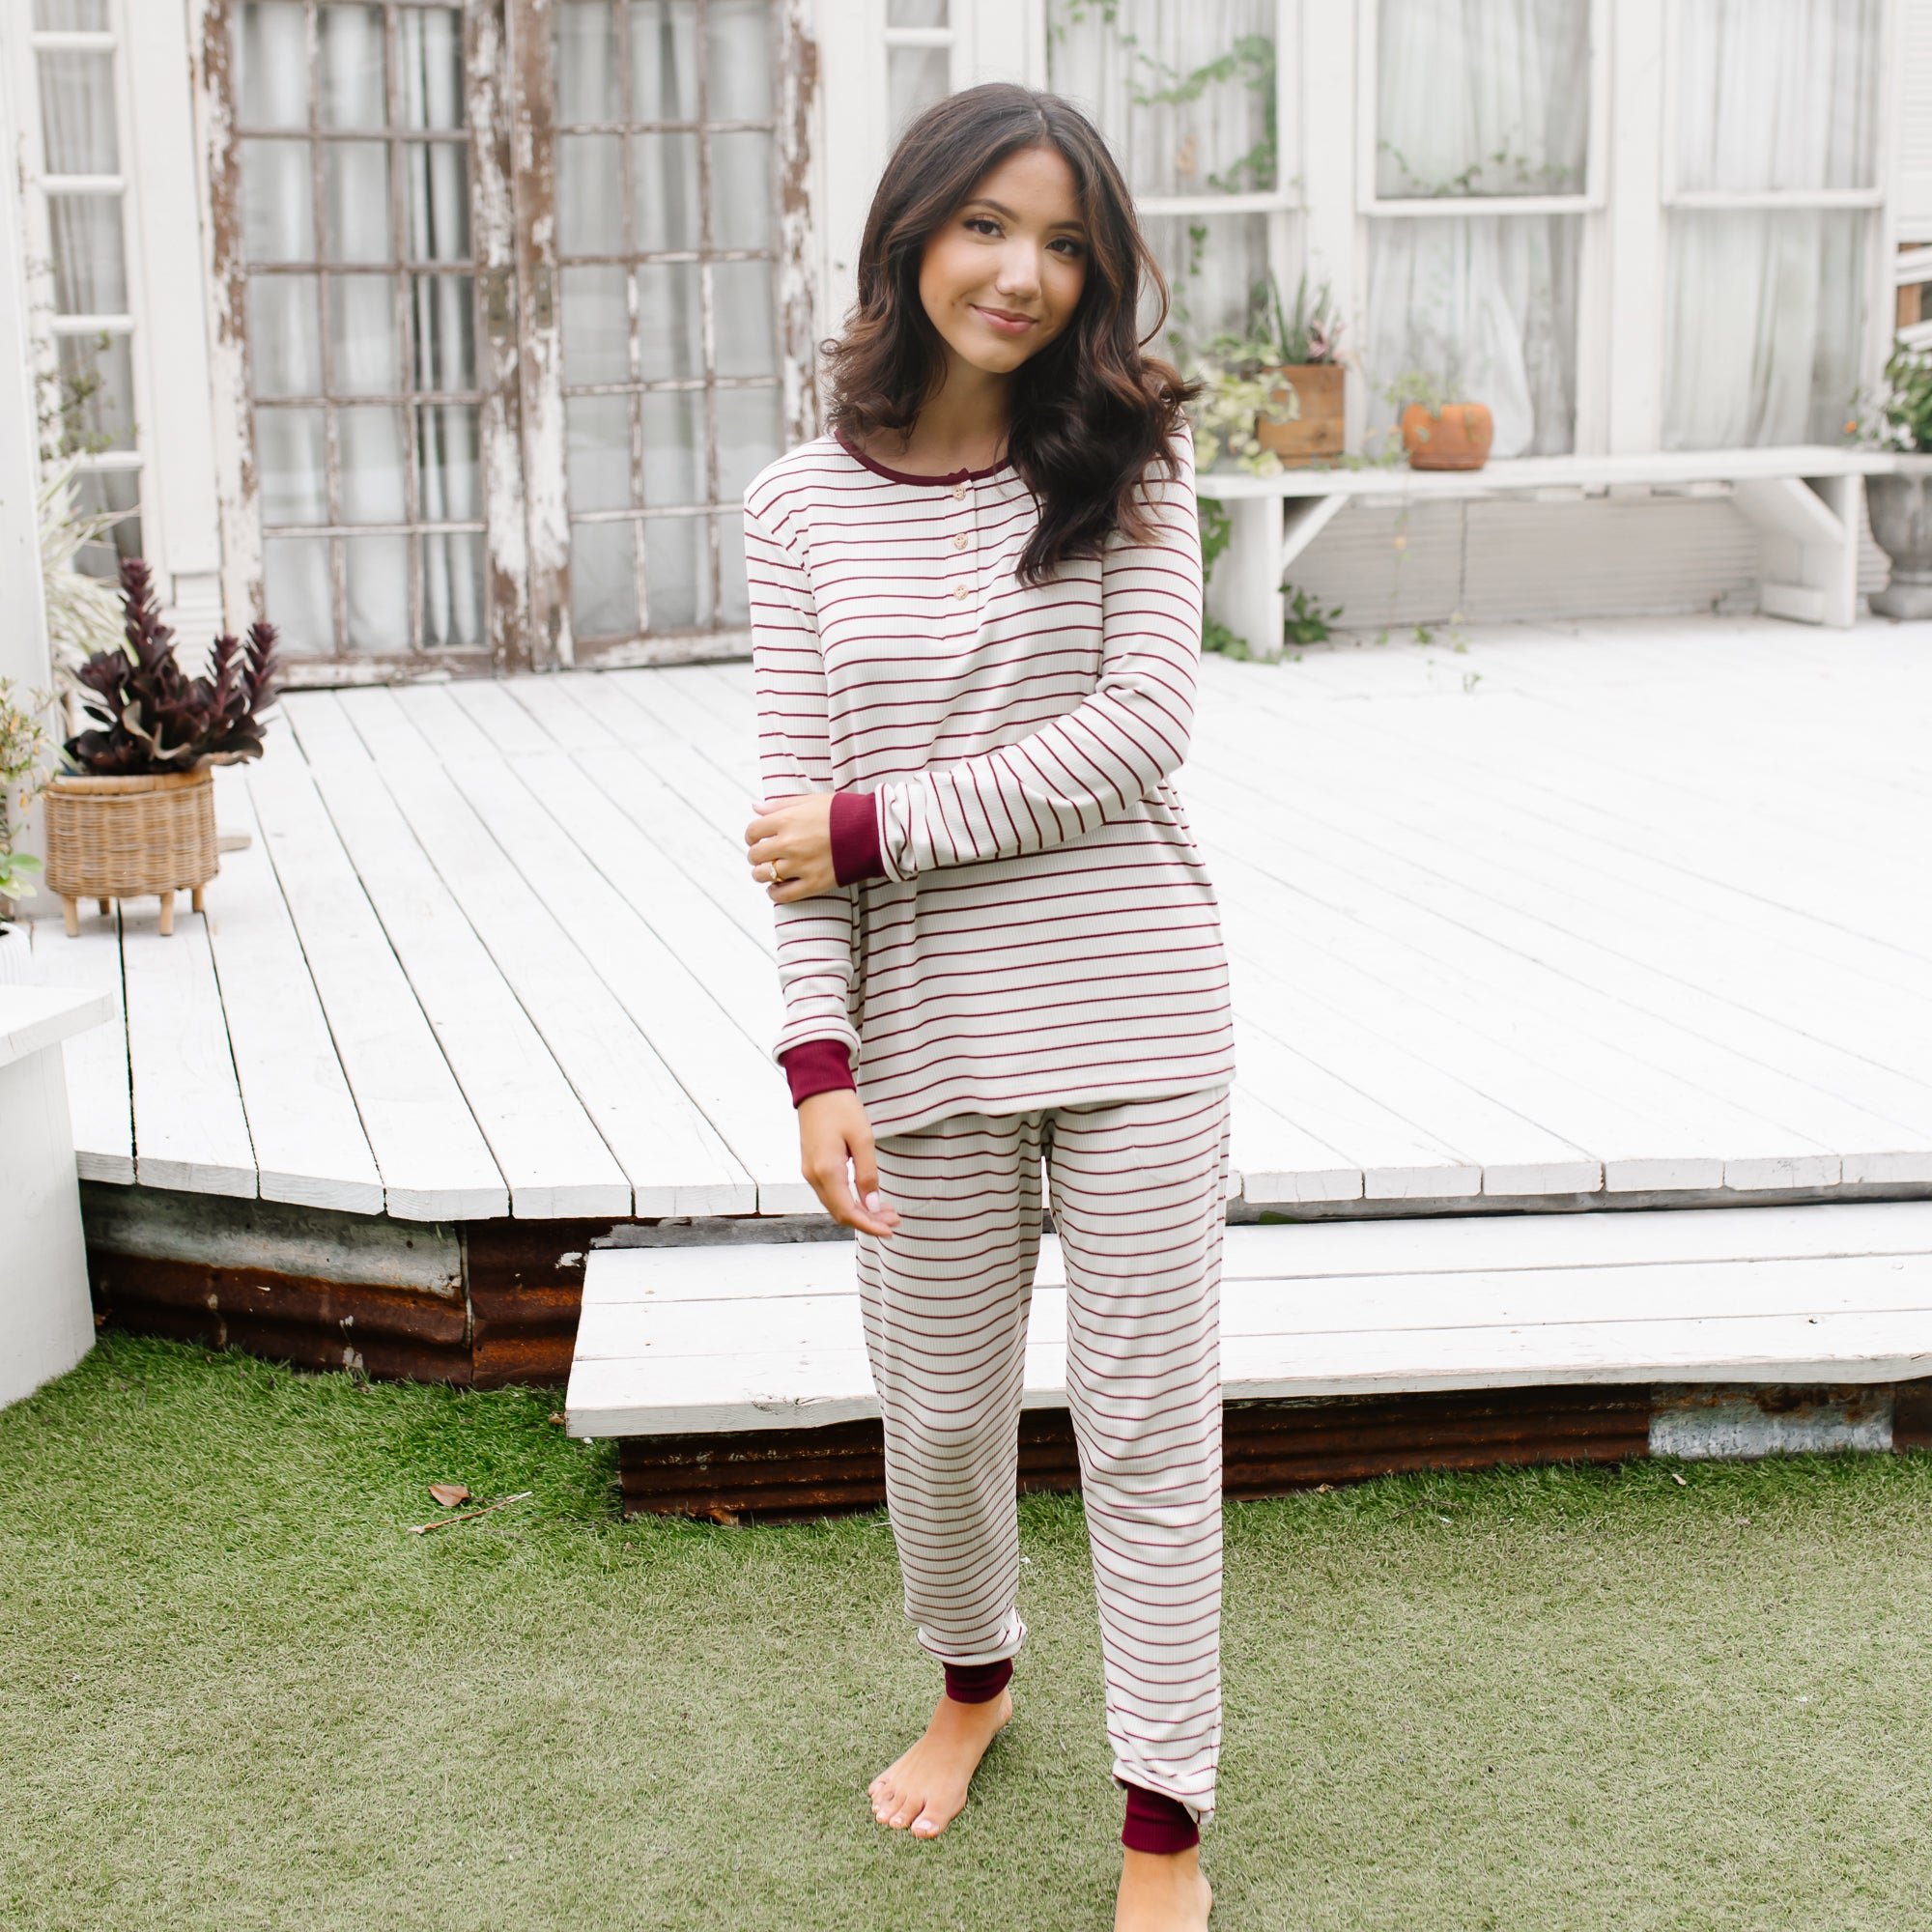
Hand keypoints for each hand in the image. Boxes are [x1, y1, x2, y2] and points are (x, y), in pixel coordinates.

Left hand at [746, 793, 835, 901]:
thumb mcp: (811, 801)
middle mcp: (790, 843)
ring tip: (770, 871)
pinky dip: (774, 893)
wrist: (873, 832)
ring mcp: (800, 866)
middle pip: (755, 855)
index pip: (753, 831)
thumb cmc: (844, 813)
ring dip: (763, 874)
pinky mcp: (813, 884)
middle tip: (764, 855)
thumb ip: (781, 804)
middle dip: (756, 855)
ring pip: (764, 875)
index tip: (757, 839)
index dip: (752, 836)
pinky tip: (776, 888)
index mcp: (787, 820)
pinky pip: (783, 895)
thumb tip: (755, 807)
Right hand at [798, 1090, 899, 1237]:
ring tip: (886, 1210)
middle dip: (868, 1220)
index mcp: (826, 1171)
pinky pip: (831, 1193)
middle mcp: (814, 1176)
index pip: (847, 1212)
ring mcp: (810, 1172)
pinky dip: (850, 1201)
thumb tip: (873, 1205)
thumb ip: (868, 1174)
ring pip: (836, 1205)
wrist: (818, 1088)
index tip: (889, 1229)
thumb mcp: (863, 1139)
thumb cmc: (840, 1108)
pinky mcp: (813, 1167)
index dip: (869, 1225)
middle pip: (841, 1213)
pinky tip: (867, 1198)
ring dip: (860, 1212)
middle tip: (894, 1219)